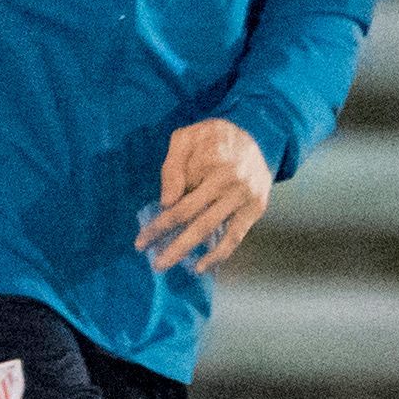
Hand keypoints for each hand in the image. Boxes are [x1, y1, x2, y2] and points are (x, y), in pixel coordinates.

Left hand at [138, 118, 275, 273]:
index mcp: (215, 168)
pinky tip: (203, 265)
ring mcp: (247, 199)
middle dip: (174, 247)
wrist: (256, 132)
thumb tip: (166, 202)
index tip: (142, 242)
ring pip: (217, 233)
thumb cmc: (212, 137)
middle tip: (156, 264)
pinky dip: (220, 253)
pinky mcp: (256, 208)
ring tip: (174, 266)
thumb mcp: (186, 138)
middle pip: (199, 224)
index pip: (182, 205)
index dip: (161, 226)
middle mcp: (234, 186)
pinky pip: (236, 236)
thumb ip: (173, 167)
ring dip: (194, 253)